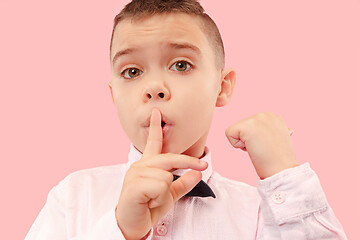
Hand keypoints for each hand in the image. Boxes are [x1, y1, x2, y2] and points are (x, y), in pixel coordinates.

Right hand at [115, 108, 207, 238]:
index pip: (153, 143)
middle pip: (170, 158)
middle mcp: (140, 166)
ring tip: (152, 199)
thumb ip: (183, 183)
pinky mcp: (134, 185)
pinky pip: (161, 186)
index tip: (156, 112)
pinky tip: (148, 202)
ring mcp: (136, 174)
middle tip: (204, 165)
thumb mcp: (169, 195)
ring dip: (165, 192)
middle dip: (188, 162)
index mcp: (147, 166)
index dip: (156, 127)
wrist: (132, 225)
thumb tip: (198, 173)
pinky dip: (159, 198)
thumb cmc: (148, 208)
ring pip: (167, 176)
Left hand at [225, 112, 298, 178]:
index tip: (268, 147)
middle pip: (242, 127)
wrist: (283, 170)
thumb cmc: (280, 161)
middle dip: (249, 140)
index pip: (251, 125)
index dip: (255, 139)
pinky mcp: (246, 126)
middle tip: (263, 149)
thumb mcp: (278, 139)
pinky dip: (237, 146)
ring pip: (235, 130)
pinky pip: (229, 133)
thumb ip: (272, 132)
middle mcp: (265, 114)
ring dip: (244, 143)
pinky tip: (252, 149)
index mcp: (274, 117)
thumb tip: (276, 132)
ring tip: (260, 149)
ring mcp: (256, 119)